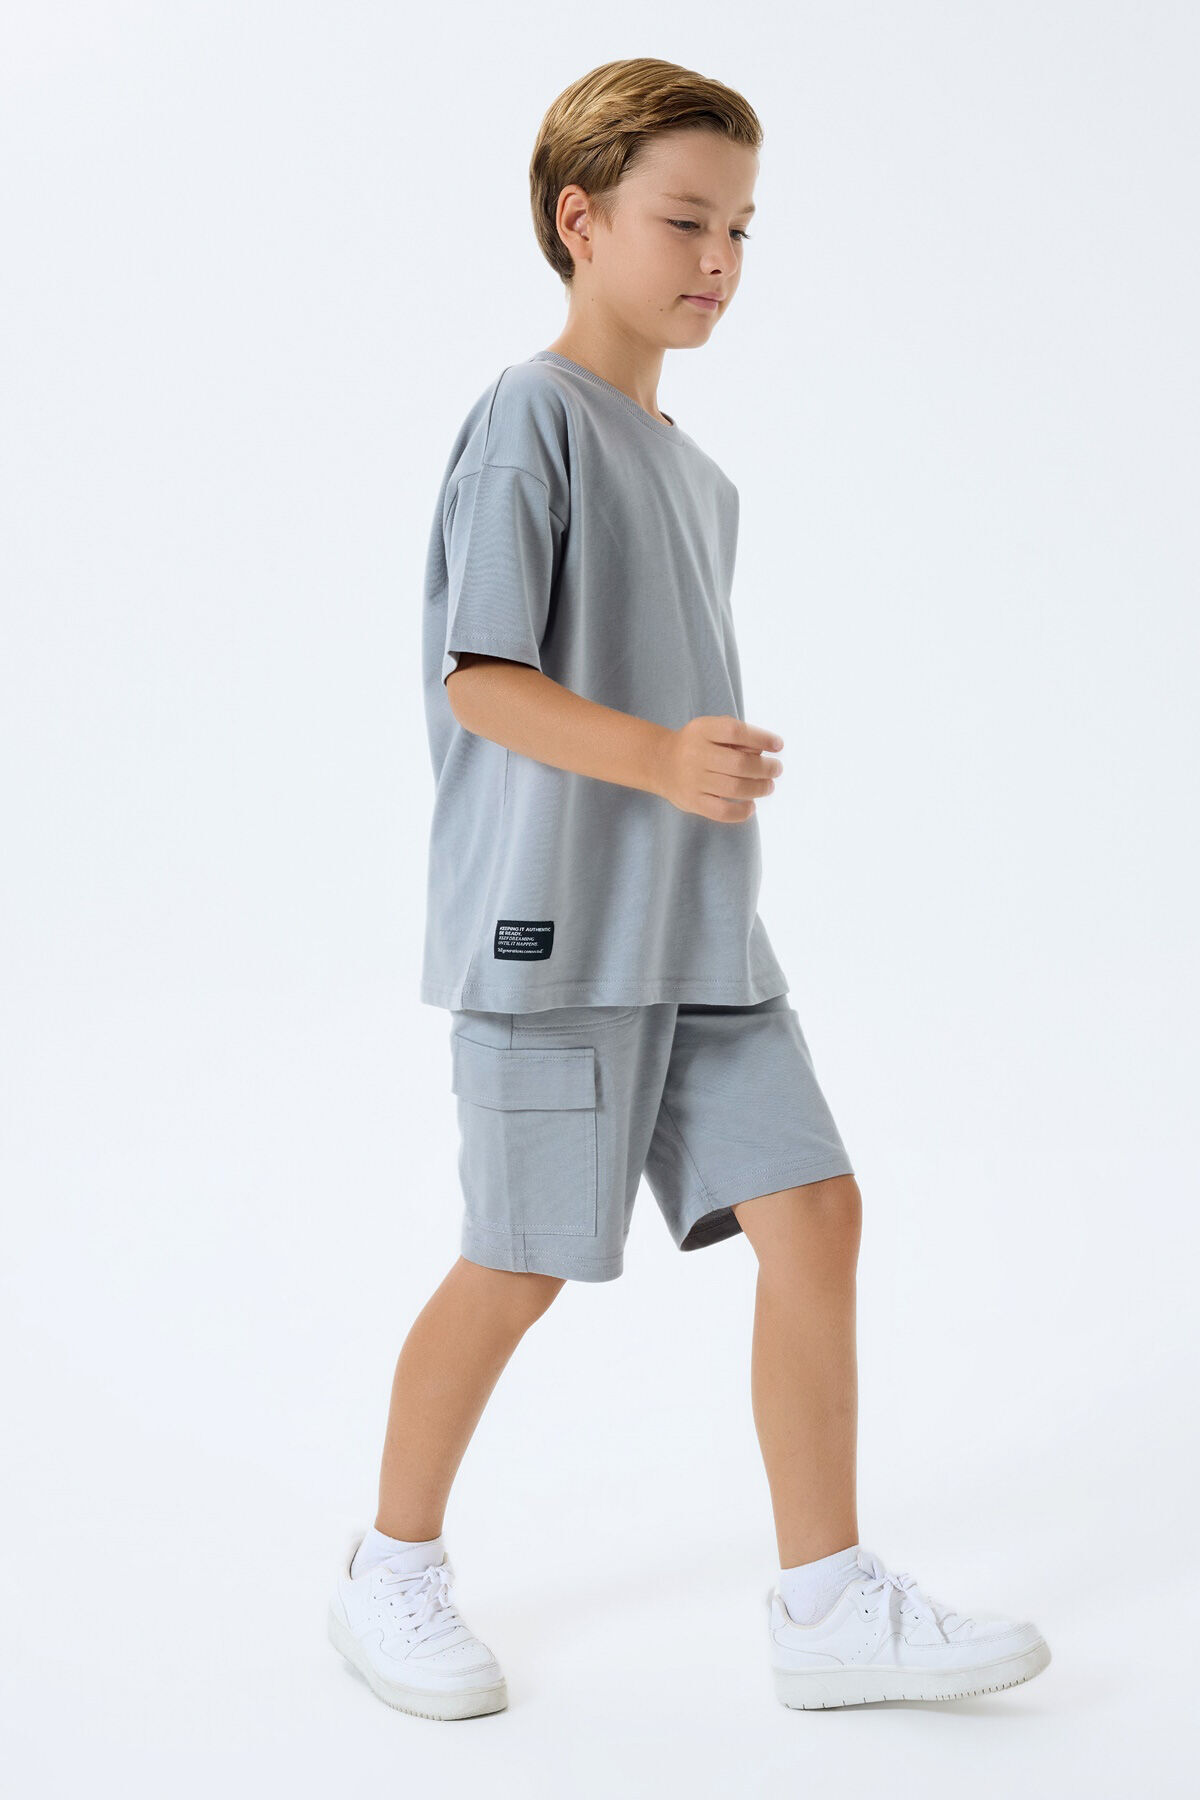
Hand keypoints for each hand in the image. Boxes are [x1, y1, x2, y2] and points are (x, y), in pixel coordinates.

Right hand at [657, 715, 783, 821]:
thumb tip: (763, 753)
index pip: (735, 731)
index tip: (778, 745)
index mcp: (701, 730)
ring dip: (759, 788)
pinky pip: (721, 811)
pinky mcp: (692, 801)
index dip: (761, 738)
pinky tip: (751, 806)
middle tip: (776, 769)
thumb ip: (737, 737)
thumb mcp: (711, 730)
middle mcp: (694, 754)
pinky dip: (741, 811)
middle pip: (738, 763)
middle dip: (765, 768)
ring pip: (734, 788)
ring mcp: (692, 780)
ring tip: (768, 786)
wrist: (660, 763)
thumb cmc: (697, 745)